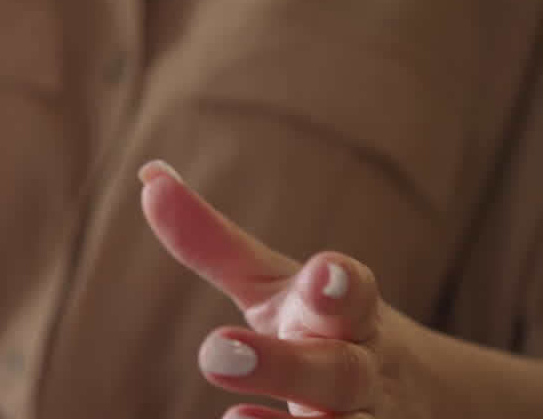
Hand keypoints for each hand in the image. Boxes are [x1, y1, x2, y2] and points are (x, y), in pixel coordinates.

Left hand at [138, 160, 435, 418]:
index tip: (325, 271)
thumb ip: (213, 241)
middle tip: (218, 351)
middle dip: (282, 365)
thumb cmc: (323, 329)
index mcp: (347, 315)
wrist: (426, 401)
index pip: (353, 296)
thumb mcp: (273, 286)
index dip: (339, 286)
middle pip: (335, 373)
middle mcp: (361, 374)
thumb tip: (147, 177)